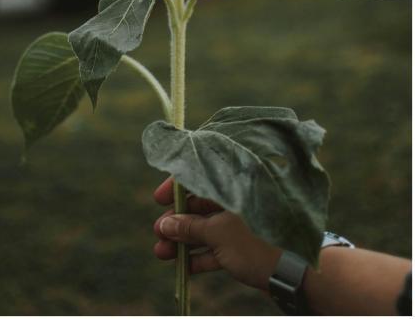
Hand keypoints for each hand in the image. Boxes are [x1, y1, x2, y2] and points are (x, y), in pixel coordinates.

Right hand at [153, 177, 281, 290]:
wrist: (295, 275)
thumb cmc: (256, 244)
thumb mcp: (218, 234)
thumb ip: (190, 228)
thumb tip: (165, 224)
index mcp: (235, 187)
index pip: (201, 178)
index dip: (177, 187)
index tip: (158, 199)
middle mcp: (238, 201)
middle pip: (200, 206)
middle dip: (177, 221)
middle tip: (158, 233)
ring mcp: (242, 225)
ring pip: (207, 229)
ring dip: (184, 241)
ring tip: (161, 253)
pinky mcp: (245, 247)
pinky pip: (218, 247)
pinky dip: (201, 255)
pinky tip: (182, 266)